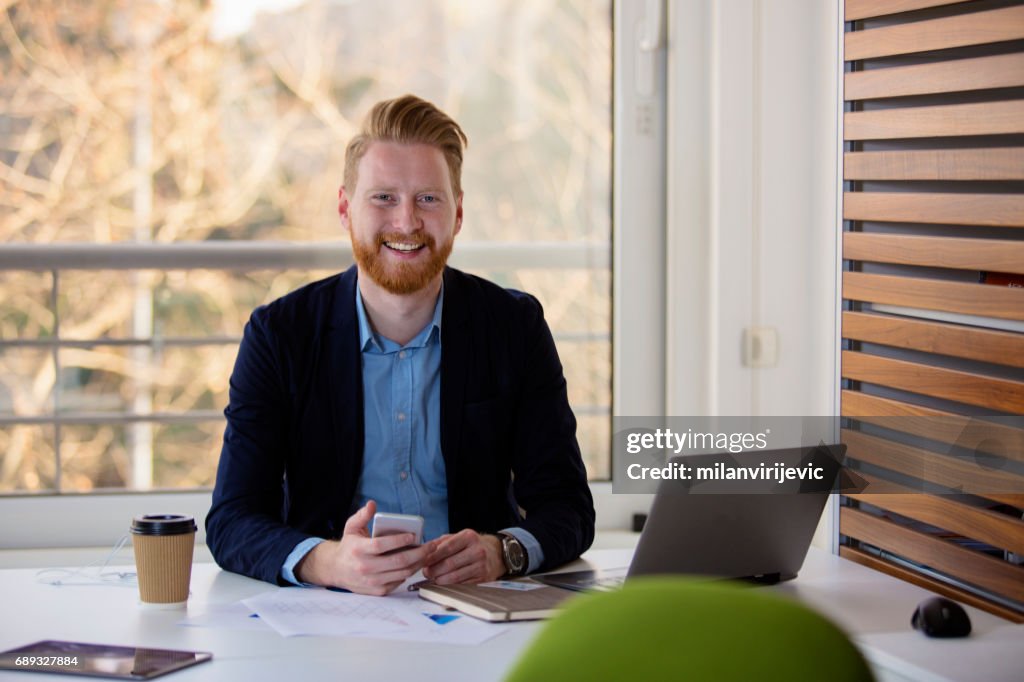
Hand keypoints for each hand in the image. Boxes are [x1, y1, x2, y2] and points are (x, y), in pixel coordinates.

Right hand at [295, 500, 435, 594]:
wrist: (336, 569)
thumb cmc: (349, 546)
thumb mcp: (351, 528)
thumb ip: (362, 515)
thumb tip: (372, 504)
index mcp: (359, 550)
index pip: (381, 545)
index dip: (399, 541)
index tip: (413, 535)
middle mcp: (365, 567)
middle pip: (397, 561)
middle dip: (419, 553)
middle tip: (431, 545)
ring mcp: (372, 581)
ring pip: (402, 573)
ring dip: (418, 563)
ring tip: (427, 554)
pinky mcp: (377, 591)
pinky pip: (398, 582)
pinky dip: (409, 573)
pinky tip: (416, 564)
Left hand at [421, 529, 504, 584]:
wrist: (497, 553)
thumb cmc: (473, 545)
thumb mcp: (460, 537)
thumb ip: (442, 542)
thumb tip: (424, 549)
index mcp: (469, 537)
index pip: (447, 548)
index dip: (432, 556)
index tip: (423, 562)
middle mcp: (477, 550)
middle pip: (449, 564)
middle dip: (434, 570)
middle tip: (426, 573)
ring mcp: (481, 565)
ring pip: (455, 576)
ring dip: (440, 580)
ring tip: (433, 578)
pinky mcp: (483, 578)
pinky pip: (463, 584)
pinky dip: (451, 585)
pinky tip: (445, 583)